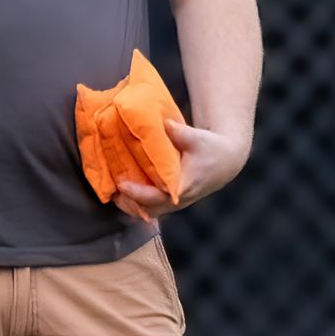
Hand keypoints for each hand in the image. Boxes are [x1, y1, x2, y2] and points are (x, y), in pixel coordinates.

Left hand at [113, 120, 251, 224]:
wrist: (225, 161)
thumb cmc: (211, 148)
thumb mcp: (197, 137)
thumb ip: (179, 132)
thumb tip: (164, 123)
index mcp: (183, 186)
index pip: (157, 197)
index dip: (138, 193)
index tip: (121, 184)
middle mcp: (177, 200)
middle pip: (147, 210)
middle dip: (127, 202)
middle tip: (109, 189)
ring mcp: (174, 204)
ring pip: (147, 212)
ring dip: (129, 204)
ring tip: (111, 191)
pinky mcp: (170, 202)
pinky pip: (149, 208)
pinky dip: (135, 202)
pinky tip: (121, 191)